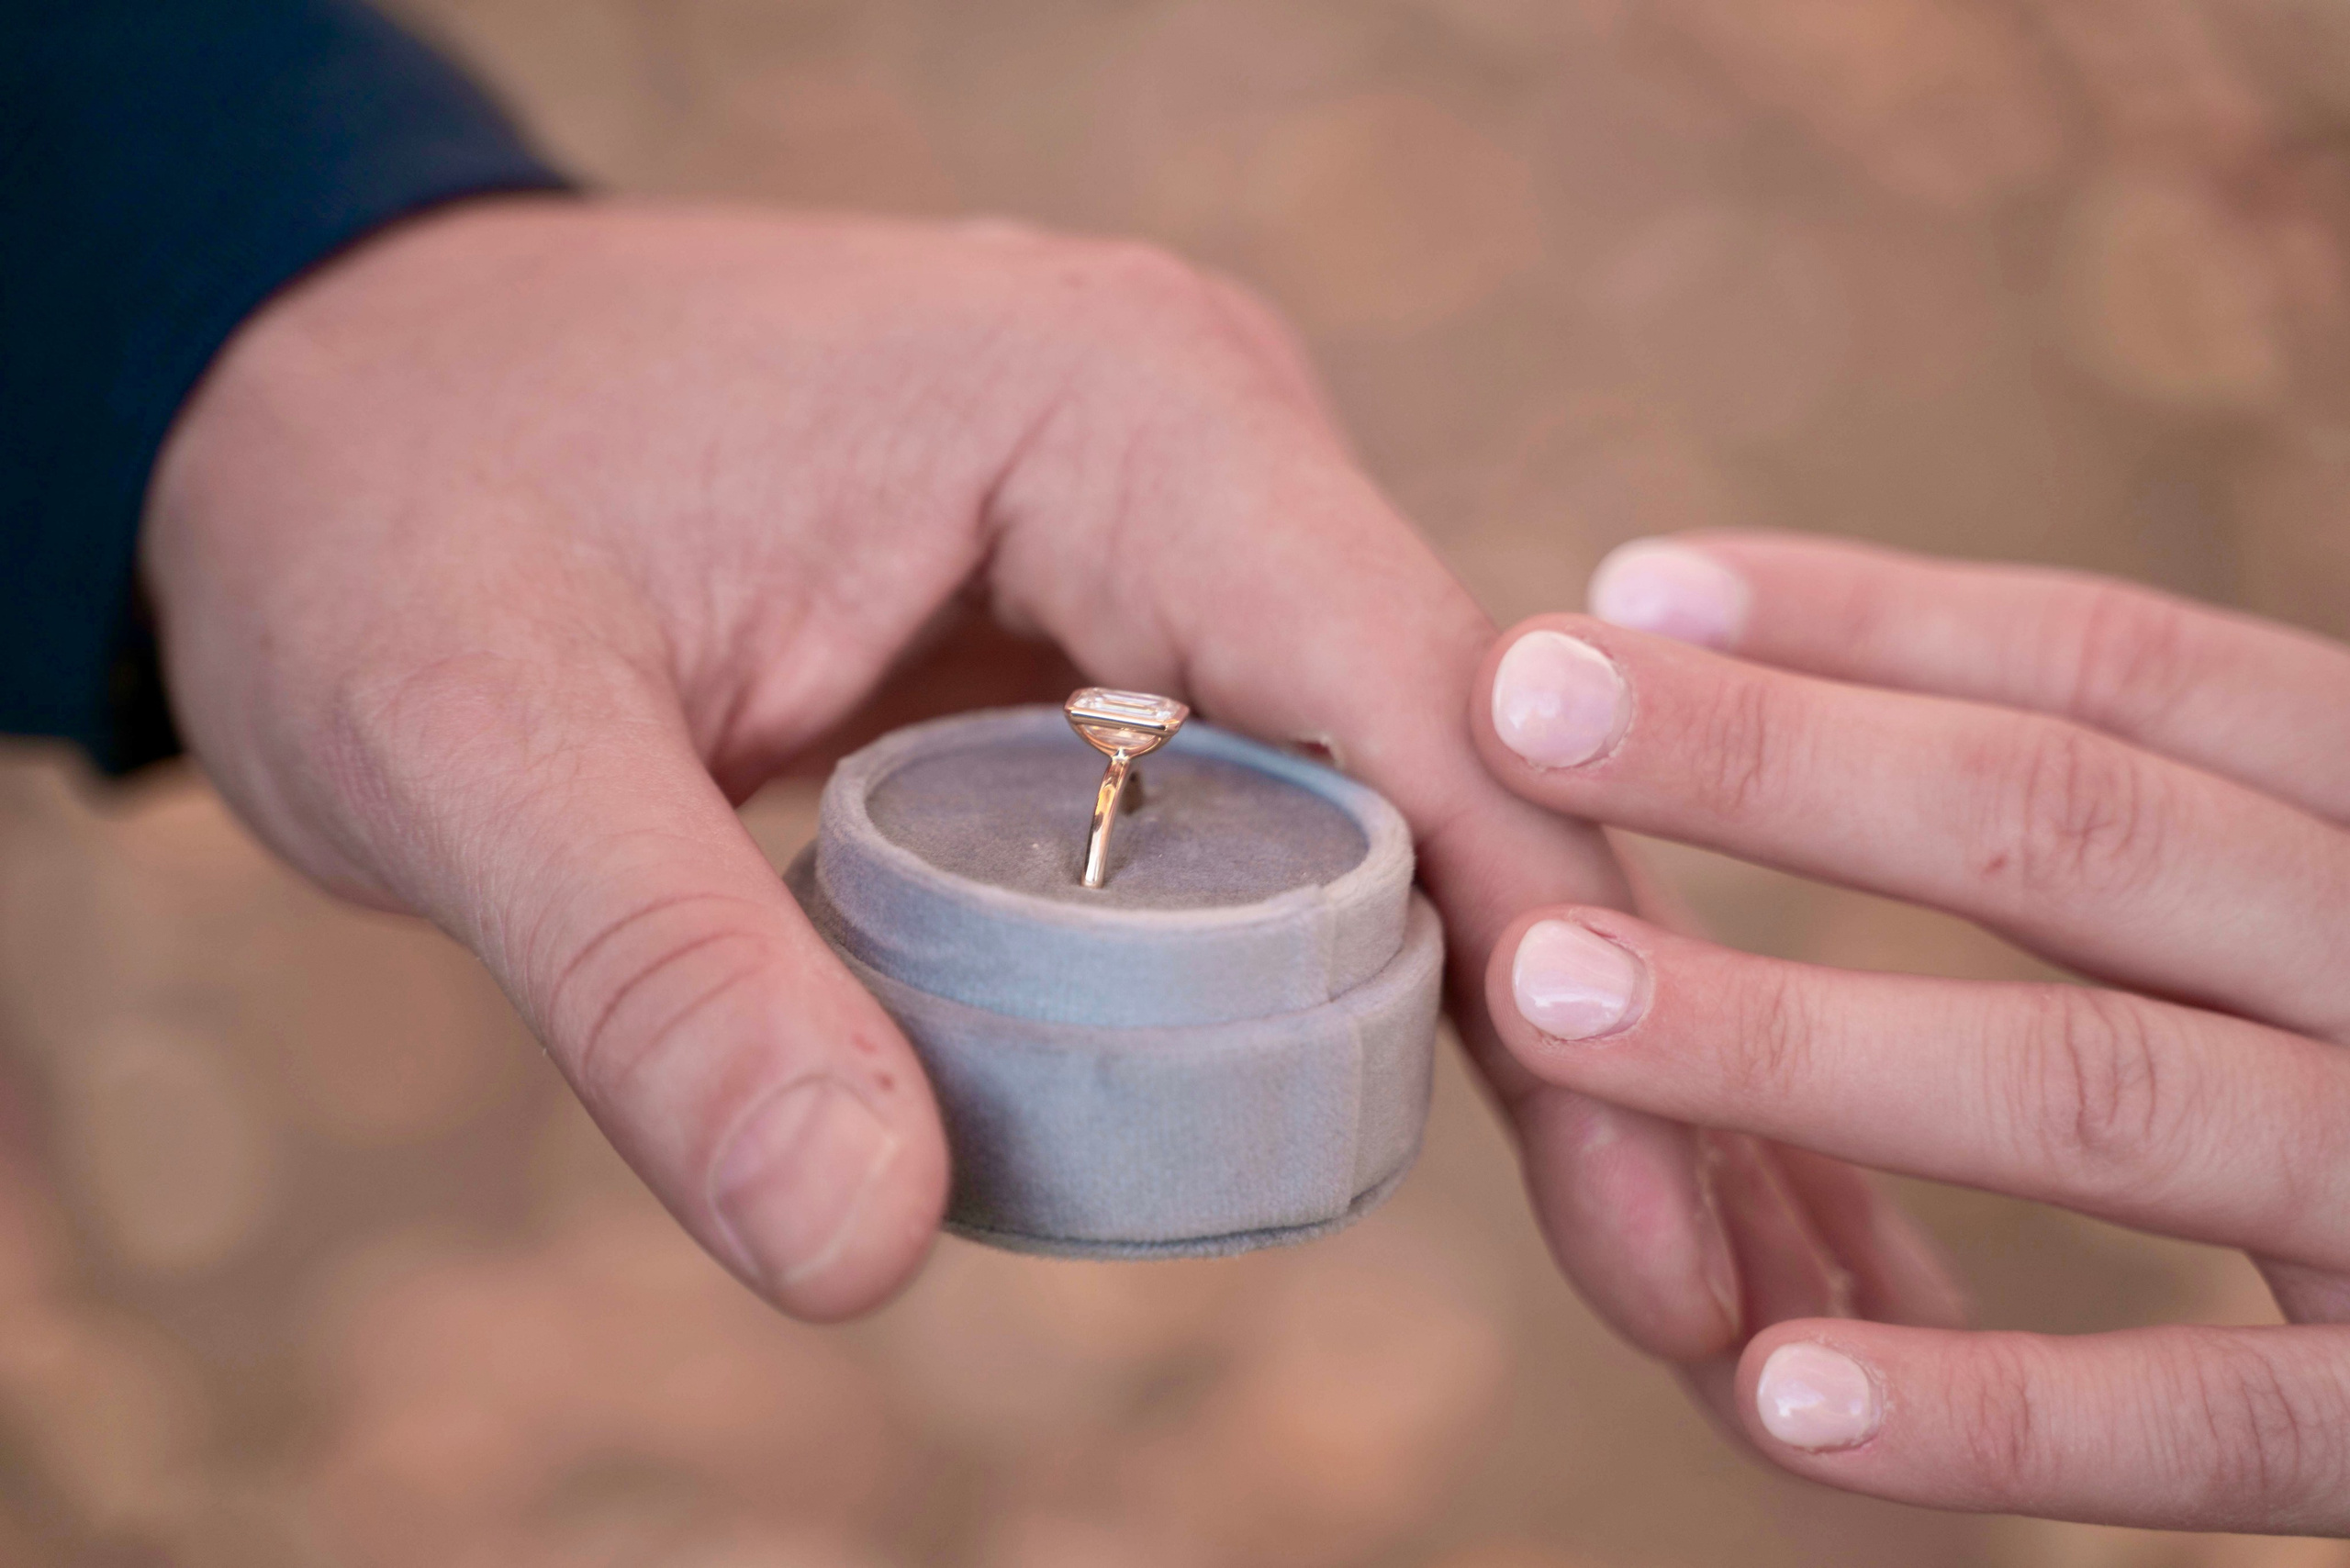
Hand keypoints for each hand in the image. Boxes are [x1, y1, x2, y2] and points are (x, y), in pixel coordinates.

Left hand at [139, 196, 1941, 1334]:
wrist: (347, 392)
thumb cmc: (398, 510)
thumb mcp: (472, 737)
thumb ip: (657, 976)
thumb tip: (860, 1254)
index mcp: (1121, 412)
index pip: (1417, 708)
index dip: (1562, 983)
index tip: (1681, 1244)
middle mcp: (1209, 451)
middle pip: (1480, 782)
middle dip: (1632, 1052)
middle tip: (1776, 1329)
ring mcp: (1191, 545)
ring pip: (1427, 821)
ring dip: (1573, 1050)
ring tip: (1735, 1287)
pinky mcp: (1144, 639)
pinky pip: (1318, 833)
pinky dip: (1428, 1002)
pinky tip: (1556, 1152)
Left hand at [1474, 532, 2349, 1531]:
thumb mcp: (2343, 906)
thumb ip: (2164, 839)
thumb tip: (1818, 688)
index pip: (2129, 675)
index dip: (1869, 621)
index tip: (1626, 581)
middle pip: (2083, 832)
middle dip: (1784, 760)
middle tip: (1515, 695)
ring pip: (2110, 1092)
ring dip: (1807, 1042)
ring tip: (1554, 997)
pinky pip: (2212, 1420)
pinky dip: (1993, 1409)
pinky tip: (1768, 1389)